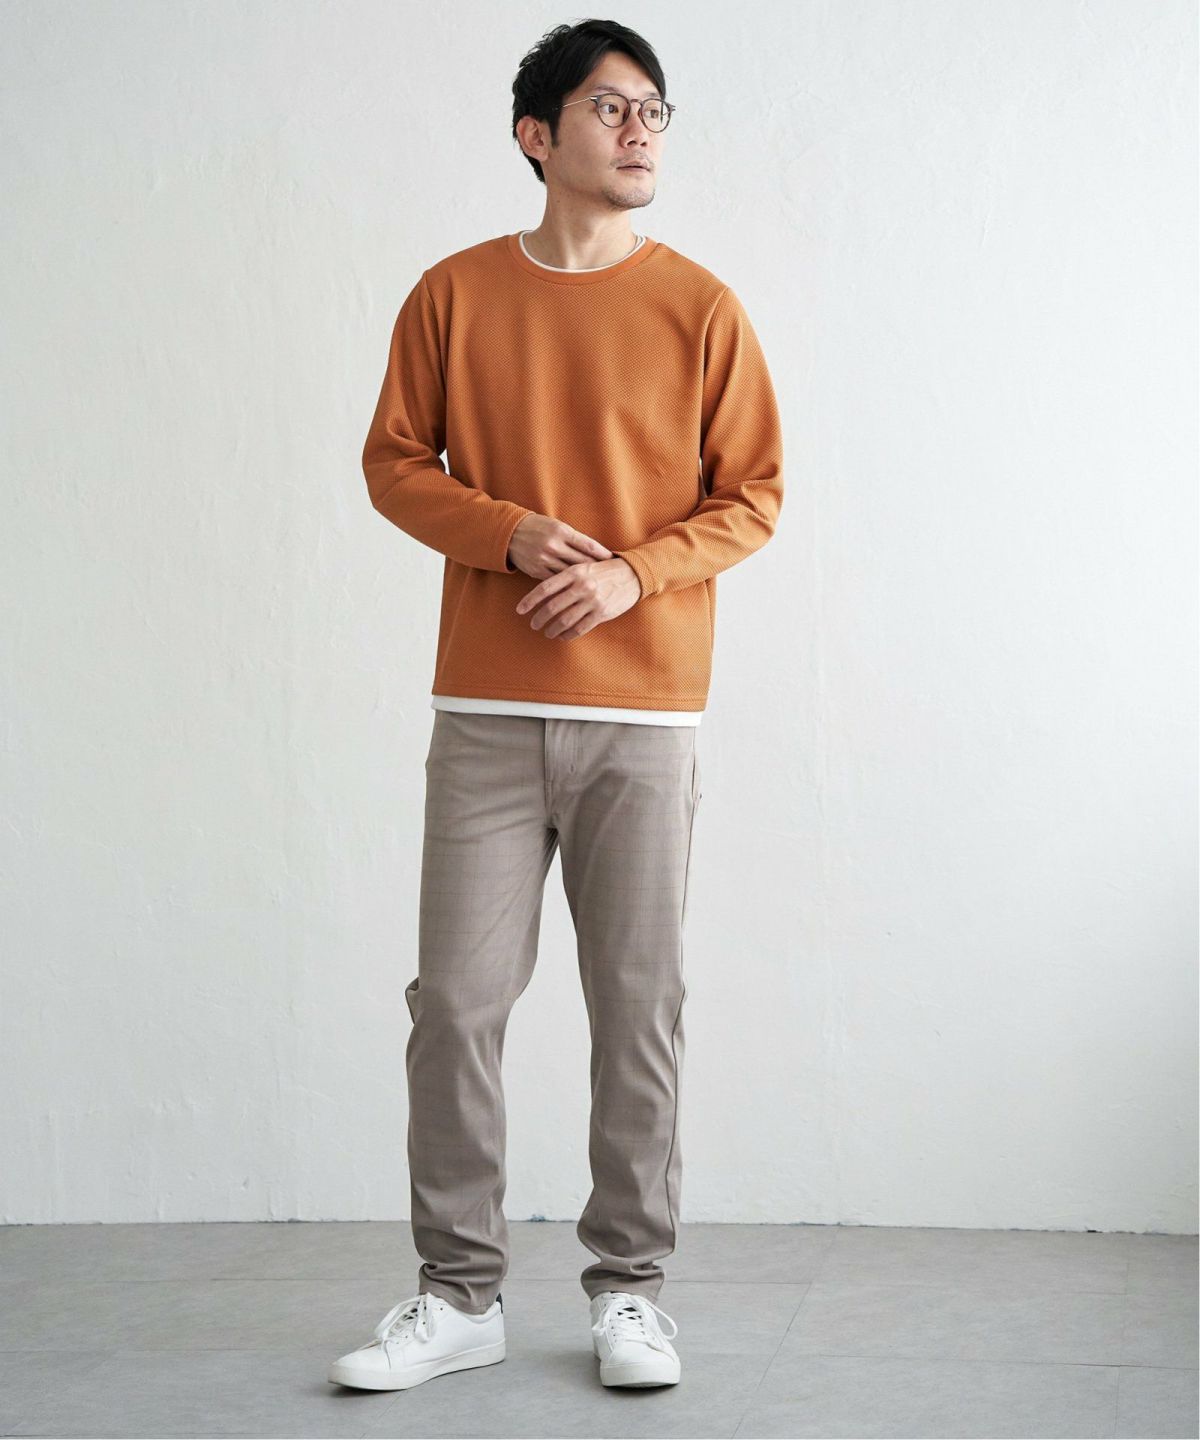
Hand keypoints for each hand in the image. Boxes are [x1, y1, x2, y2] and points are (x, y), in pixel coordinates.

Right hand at [507, 513, 612, 575]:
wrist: (510, 533)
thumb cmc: (539, 528)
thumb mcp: (556, 526)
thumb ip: (574, 538)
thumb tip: (596, 552)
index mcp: (561, 531)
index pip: (588, 544)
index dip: (602, 553)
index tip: (614, 559)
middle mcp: (553, 545)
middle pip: (581, 561)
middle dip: (596, 569)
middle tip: (610, 576)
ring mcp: (544, 559)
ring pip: (570, 574)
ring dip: (584, 580)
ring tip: (597, 585)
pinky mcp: (537, 571)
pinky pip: (557, 581)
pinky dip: (568, 585)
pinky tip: (577, 588)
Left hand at [516, 557, 642, 638]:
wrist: (632, 575)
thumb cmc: (603, 571)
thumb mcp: (583, 567)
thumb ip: (565, 578)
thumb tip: (542, 593)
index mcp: (574, 572)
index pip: (545, 588)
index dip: (530, 601)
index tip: (520, 610)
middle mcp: (582, 586)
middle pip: (552, 607)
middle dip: (539, 618)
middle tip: (533, 624)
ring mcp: (592, 600)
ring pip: (564, 620)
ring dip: (552, 629)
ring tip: (547, 632)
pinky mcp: (601, 613)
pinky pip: (580, 628)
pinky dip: (568, 634)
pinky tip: (563, 636)